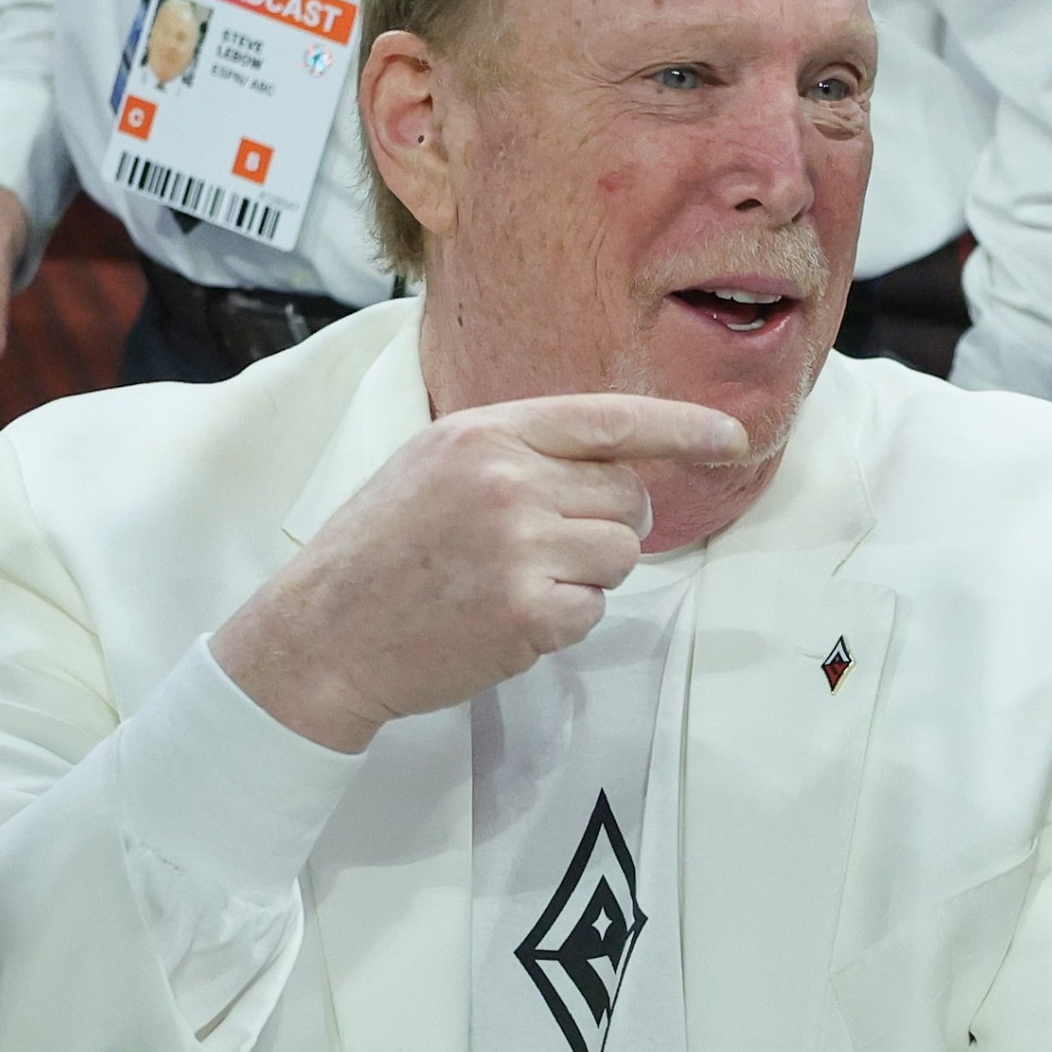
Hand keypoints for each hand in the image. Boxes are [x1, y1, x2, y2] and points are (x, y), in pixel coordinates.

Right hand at [210, 393, 746, 753]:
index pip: (611, 419)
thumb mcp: (437, 462)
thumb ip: (523, 450)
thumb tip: (621, 458)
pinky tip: (503, 618)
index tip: (732, 438)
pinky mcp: (526, 611)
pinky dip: (562, 622)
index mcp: (487, 431)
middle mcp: (508, 478)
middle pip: (629, 496)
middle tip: (542, 549)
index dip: (682, 428)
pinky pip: (594, 611)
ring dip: (587, 578)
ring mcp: (519, 545)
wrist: (319, 633)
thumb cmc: (383, 549)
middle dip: (607, 526)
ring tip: (514, 582)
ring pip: (622, 555)